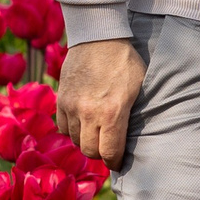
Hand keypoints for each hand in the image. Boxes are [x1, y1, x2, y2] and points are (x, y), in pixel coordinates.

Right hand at [57, 37, 145, 169]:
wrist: (99, 36)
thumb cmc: (125, 61)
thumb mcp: (138, 88)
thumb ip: (130, 115)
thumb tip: (129, 139)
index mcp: (112, 113)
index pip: (109, 153)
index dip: (115, 162)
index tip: (117, 163)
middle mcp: (88, 113)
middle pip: (89, 151)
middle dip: (100, 153)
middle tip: (107, 148)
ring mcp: (71, 106)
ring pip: (74, 140)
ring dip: (85, 140)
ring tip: (95, 132)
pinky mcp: (61, 99)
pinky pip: (62, 126)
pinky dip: (71, 129)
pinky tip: (81, 122)